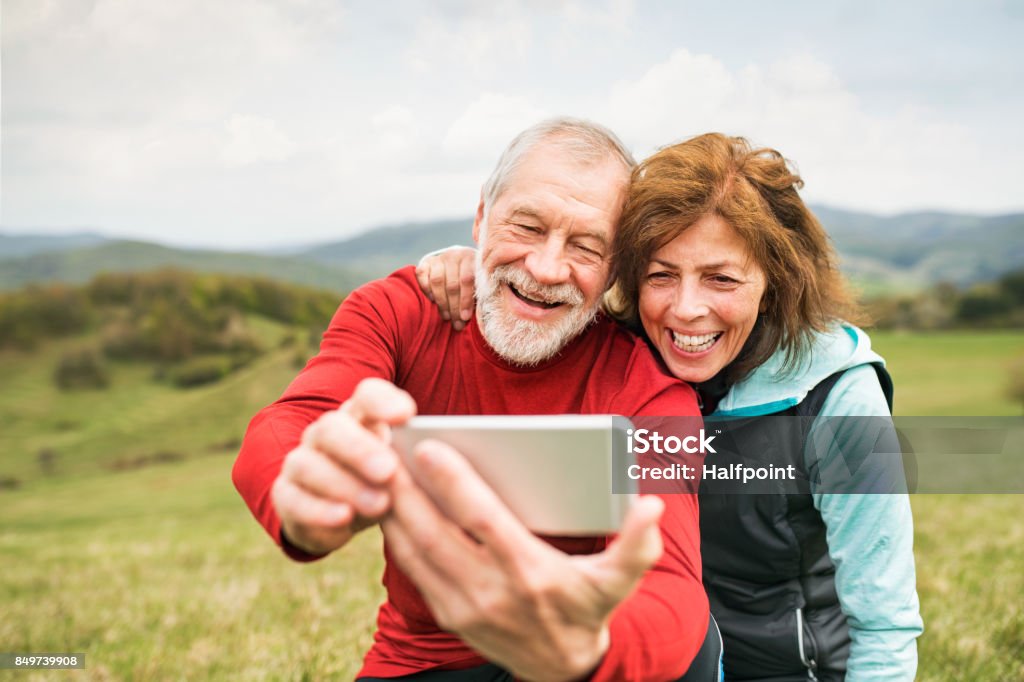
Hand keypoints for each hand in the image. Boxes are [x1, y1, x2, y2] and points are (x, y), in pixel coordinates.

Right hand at [271, 378, 415, 555]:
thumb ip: (418, 459)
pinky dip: (319, 510)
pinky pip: (294, 499)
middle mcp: (326, 433)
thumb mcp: (404, 470)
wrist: (342, 515)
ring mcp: (301, 461)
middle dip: (360, 448)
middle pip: (333, 427)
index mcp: (360, 417)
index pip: (367, 395)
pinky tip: (343, 518)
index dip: (384, 401)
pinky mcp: (285, 495)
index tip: (407, 416)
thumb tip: (449, 460)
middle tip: (389, 470)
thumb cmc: (384, 484)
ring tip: (378, 504)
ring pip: (309, 464)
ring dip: (344, 484)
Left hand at [381, 438, 664, 680]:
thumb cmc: (588, 608)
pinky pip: (411, 569)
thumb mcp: (619, 580)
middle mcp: (490, 590)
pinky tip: (389, 505)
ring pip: (414, 550)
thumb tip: (651, 506)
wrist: (562, 669)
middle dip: (406, 488)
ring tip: (379, 468)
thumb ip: (637, 544)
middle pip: (434, 531)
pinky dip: (395, 535)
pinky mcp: (447, 613)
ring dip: (394, 509)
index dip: (454, 482)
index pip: (482, 520)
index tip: (430, 448)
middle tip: (386, 448)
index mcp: (530, 571)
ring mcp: (464, 605)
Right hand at [415, 246, 477, 330]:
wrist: (460, 262)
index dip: (465, 301)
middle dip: (454, 307)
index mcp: (471, 258)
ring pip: (437, 281)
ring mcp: (439, 257)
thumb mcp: (480, 284)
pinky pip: (422, 275)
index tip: (465, 318)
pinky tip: (433, 300)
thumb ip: (478, 296)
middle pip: (452, 284)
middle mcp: (455, 254)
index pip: (467, 280)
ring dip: (441, 302)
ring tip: (446, 316)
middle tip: (456, 323)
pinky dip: (426, 289)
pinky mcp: (426, 261)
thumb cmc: (474, 279)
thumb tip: (469, 318)